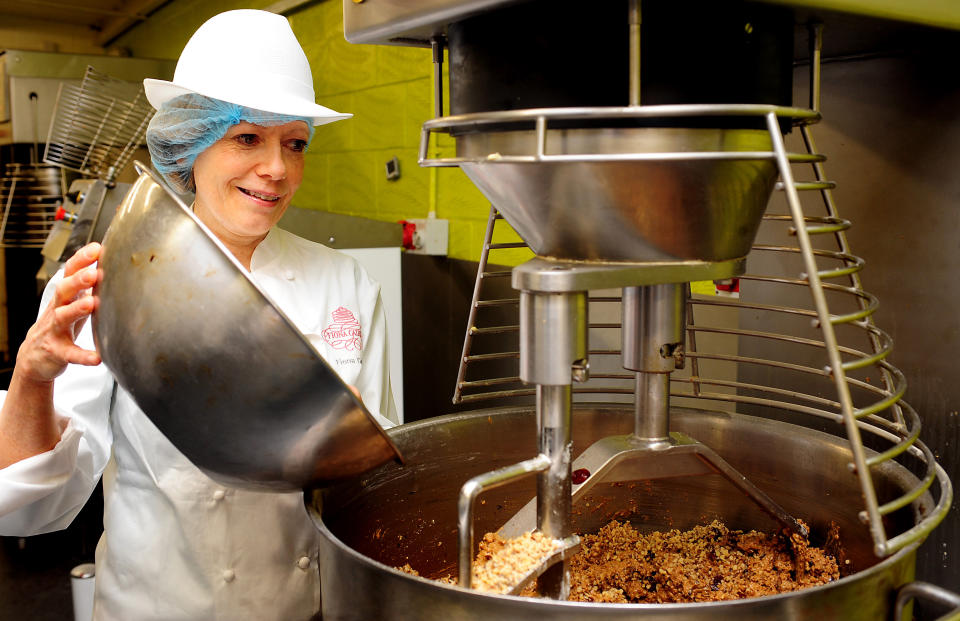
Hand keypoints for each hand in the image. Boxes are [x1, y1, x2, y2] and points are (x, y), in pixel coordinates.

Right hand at [17, 243, 102, 384]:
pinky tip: (97, 358)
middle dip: (78, 280)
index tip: (96, 249)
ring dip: (77, 309)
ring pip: (63, 317)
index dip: (81, 260)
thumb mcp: (72, 303)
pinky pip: (70, 354)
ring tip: (92, 303)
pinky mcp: (57, 352)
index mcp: (64, 296)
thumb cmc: (60, 324)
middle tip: (94, 273)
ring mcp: (55, 331)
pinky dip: (83, 355)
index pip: (69, 273)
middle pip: (64, 290)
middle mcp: (56, 310)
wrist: (34, 356)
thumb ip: (86, 286)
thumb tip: (108, 264)